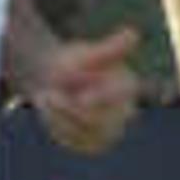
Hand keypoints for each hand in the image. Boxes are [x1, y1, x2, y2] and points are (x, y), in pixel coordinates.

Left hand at [25, 25, 139, 155]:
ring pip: (81, 133)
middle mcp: (125, 113)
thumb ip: (108, 49)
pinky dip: (55, 126)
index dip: (100, 99)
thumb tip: (133, 34)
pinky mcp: (93, 145)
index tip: (81, 98)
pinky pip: (71, 141)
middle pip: (97, 121)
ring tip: (45, 97)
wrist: (58, 81)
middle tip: (46, 95)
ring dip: (57, 117)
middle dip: (69, 110)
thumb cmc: (75, 64)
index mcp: (127, 86)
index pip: (120, 96)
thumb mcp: (86, 54)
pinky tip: (51, 112)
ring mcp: (110, 132)